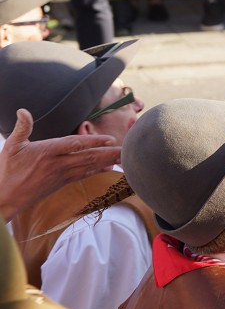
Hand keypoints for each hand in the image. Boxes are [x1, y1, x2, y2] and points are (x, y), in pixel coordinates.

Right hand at [0, 109, 120, 219]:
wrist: (4, 198)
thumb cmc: (6, 171)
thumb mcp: (11, 146)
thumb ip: (22, 128)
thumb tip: (23, 110)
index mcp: (47, 151)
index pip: (74, 144)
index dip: (93, 141)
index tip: (110, 139)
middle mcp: (58, 163)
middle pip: (88, 156)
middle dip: (109, 152)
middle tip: (128, 150)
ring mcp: (61, 174)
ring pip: (89, 166)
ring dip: (108, 161)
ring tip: (125, 158)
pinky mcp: (62, 183)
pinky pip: (84, 175)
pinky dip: (97, 171)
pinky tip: (109, 168)